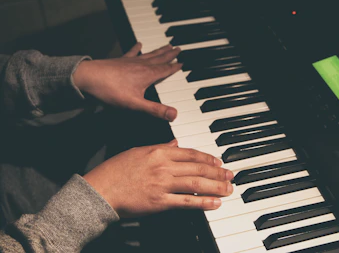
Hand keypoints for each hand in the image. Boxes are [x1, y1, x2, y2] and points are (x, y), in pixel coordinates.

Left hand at [73, 43, 181, 120]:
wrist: (88, 78)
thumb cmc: (110, 91)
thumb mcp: (135, 104)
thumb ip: (155, 110)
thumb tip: (174, 115)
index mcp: (147, 75)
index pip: (165, 70)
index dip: (174, 67)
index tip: (182, 62)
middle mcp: (141, 65)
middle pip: (159, 58)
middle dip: (169, 54)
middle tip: (177, 48)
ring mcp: (130, 62)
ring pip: (149, 54)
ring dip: (158, 50)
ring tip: (166, 45)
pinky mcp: (120, 61)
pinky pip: (132, 53)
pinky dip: (136, 48)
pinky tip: (139, 44)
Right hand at [83, 140, 233, 217]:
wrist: (100, 190)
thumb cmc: (115, 171)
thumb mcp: (137, 152)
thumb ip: (159, 147)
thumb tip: (175, 143)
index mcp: (158, 152)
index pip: (190, 153)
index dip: (207, 158)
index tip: (218, 162)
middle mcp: (163, 166)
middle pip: (197, 167)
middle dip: (217, 172)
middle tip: (230, 175)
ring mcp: (162, 184)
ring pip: (196, 183)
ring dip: (216, 186)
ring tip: (228, 188)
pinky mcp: (160, 202)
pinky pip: (186, 202)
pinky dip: (203, 202)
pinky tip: (215, 202)